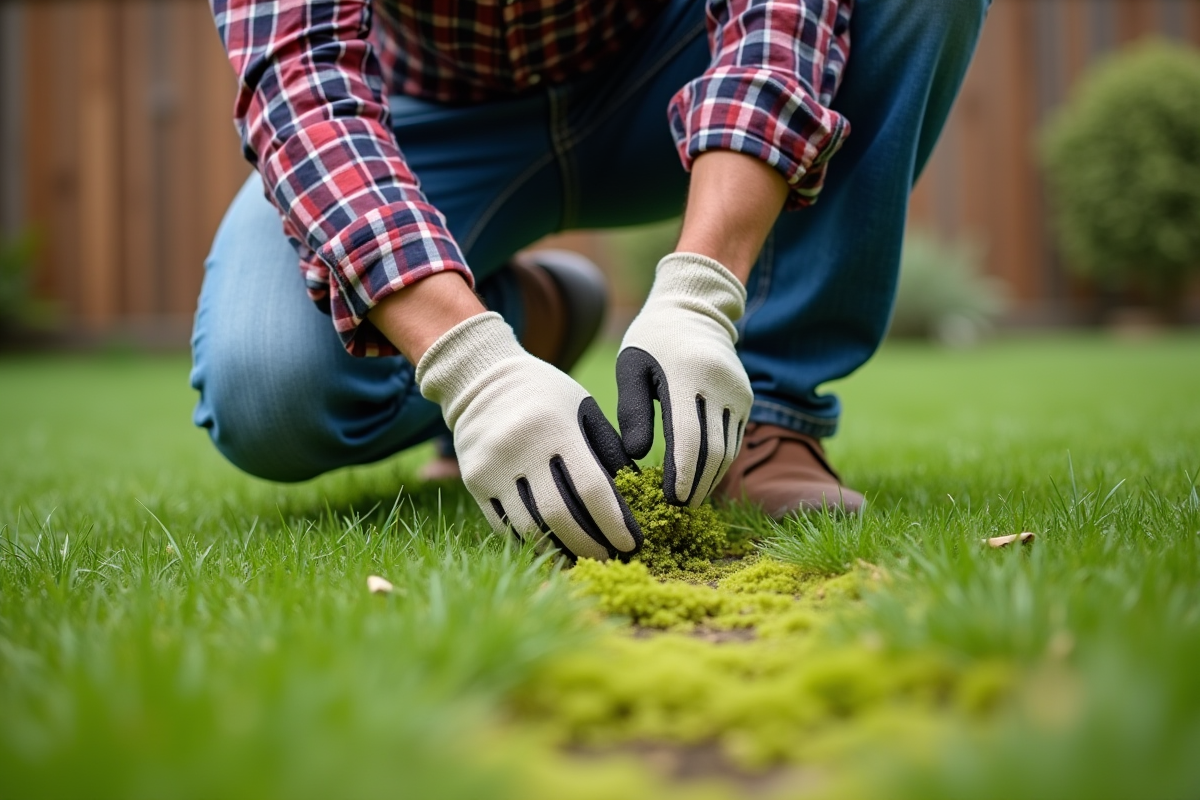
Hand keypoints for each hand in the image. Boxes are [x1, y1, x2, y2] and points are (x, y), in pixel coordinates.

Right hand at [416, 312, 641, 559]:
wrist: (479, 380)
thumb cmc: (545, 395)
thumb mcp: (583, 408)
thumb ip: (608, 449)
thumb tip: (635, 496)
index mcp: (555, 427)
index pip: (591, 487)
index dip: (614, 522)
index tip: (631, 543)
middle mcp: (521, 448)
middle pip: (561, 514)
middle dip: (590, 544)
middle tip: (610, 559)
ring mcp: (493, 468)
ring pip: (531, 526)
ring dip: (561, 550)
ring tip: (584, 559)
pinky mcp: (474, 482)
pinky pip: (506, 525)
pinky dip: (532, 543)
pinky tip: (553, 550)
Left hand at [616, 253, 752, 506]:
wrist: (697, 307)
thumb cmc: (653, 339)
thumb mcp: (632, 368)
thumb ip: (634, 412)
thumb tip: (636, 457)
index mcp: (688, 377)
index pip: (690, 439)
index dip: (682, 476)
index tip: (669, 501)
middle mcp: (720, 387)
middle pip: (714, 452)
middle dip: (697, 486)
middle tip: (677, 511)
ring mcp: (738, 394)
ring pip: (728, 450)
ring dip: (709, 479)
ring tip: (687, 500)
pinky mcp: (746, 399)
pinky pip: (734, 439)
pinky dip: (718, 462)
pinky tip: (700, 477)